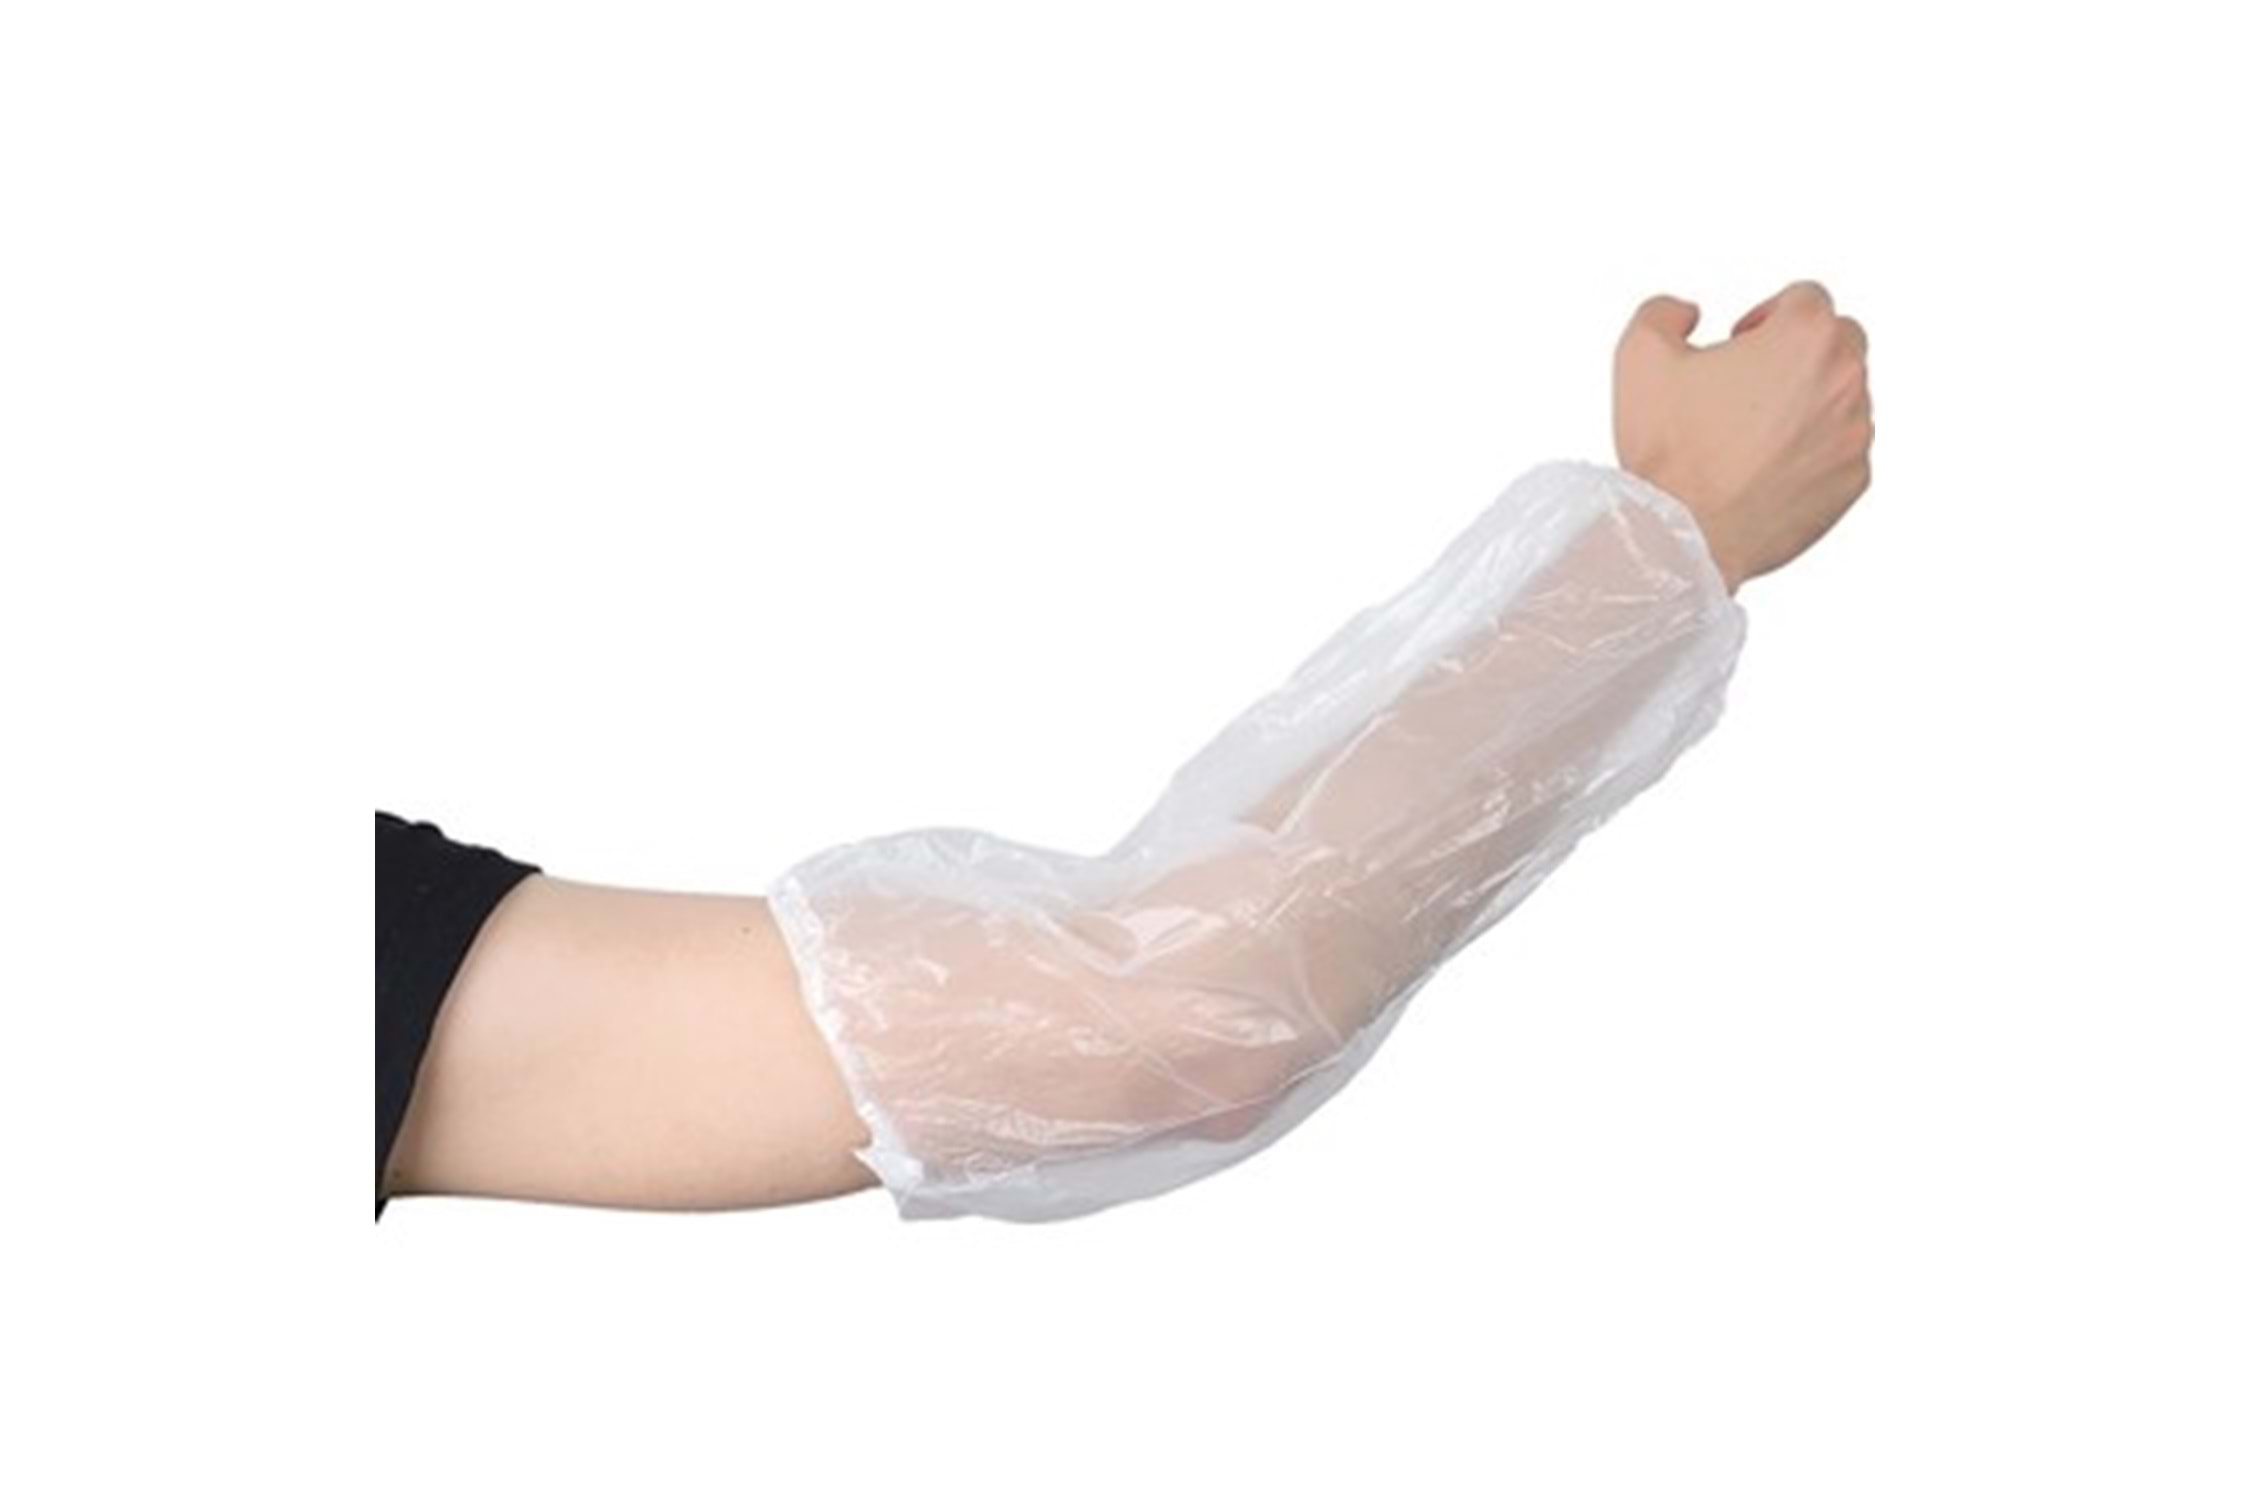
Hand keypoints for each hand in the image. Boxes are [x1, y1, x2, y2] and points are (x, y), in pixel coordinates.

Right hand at [1612, 280, 1872, 590]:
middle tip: (1754, 381)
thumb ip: (1664, 312)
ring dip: (1809, 403)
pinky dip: (1814, 452)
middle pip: (1842, 340)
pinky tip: (1767, 468)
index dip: (1768, 313)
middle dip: (1802, 351)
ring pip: (1846, 397)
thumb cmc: (1670, 449)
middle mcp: (1845, 378)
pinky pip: (1843, 451)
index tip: (1744, 342)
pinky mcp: (1853, 480)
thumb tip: (1687, 313)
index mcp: (1805, 336)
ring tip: (1755, 432)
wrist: (1686, 536)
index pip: (1807, 297)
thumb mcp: (1640, 356)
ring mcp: (1856, 433)